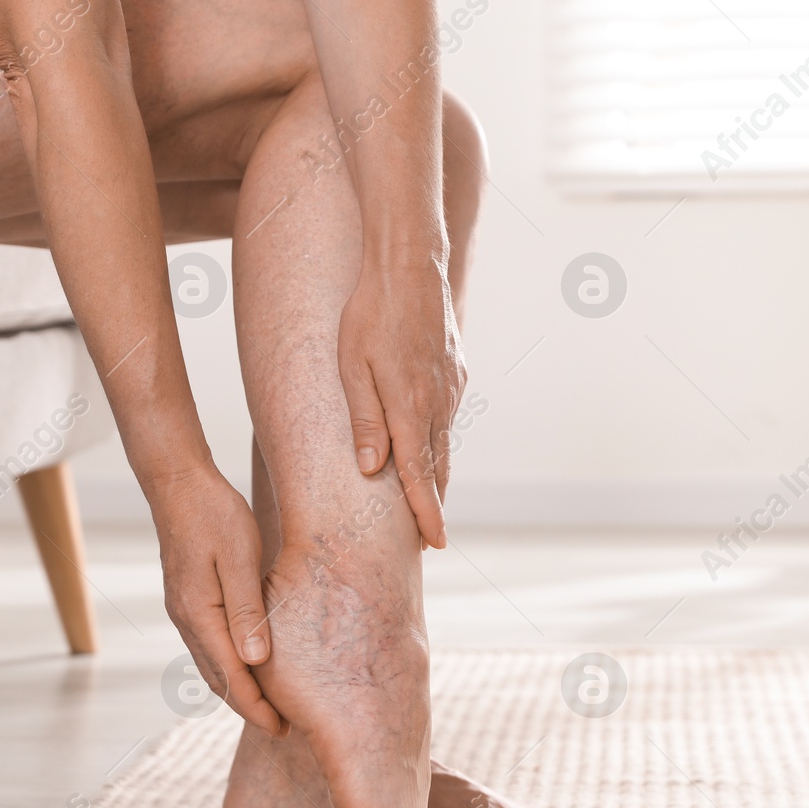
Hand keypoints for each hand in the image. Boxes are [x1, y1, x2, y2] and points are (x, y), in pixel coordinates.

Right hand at [149, 464, 285, 735]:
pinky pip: (207, 647)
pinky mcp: (187, 600)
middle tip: (282, 728)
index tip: (282, 728)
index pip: (231, 676)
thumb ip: (246, 610)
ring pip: (209, 666)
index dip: (256, 706)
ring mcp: (183, 611)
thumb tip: (255, 662)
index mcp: (200, 613)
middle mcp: (187, 618)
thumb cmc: (215, 514)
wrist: (178, 485)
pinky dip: (227, 668)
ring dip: (236, 690)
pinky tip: (246, 668)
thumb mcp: (240, 557)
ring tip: (267, 707)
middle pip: (217, 679)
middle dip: (248, 707)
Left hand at [338, 257, 465, 547]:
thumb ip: (364, 420)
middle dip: (434, 503)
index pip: (421, 475)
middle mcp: (438, 402)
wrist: (409, 264)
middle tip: (429, 537)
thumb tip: (370, 469)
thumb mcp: (351, 368)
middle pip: (438, 466)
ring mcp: (451, 386)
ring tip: (429, 501)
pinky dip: (439, 438)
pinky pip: (448, 416)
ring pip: (445, 442)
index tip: (435, 543)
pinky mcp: (456, 371)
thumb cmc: (368, 313)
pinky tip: (428, 445)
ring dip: (438, 473)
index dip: (427, 512)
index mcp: (411, 407)